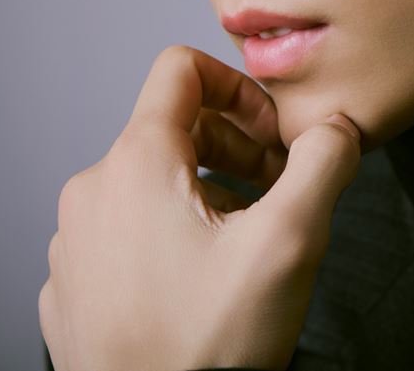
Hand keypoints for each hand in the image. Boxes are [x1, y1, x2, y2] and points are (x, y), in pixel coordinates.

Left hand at [39, 45, 361, 370]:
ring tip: (249, 241)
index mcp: (136, 165)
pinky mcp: (75, 286)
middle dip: (238, 149)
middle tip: (280, 192)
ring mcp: (77, 243)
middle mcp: (93, 193)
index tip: (272, 134)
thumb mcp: (290, 242)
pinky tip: (207, 281)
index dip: (240, 87)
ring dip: (211, 194)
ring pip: (154, 185)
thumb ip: (323, 163)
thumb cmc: (206, 346)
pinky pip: (129, 233)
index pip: (180, 70)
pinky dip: (174, 236)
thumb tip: (337, 126)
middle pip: (173, 130)